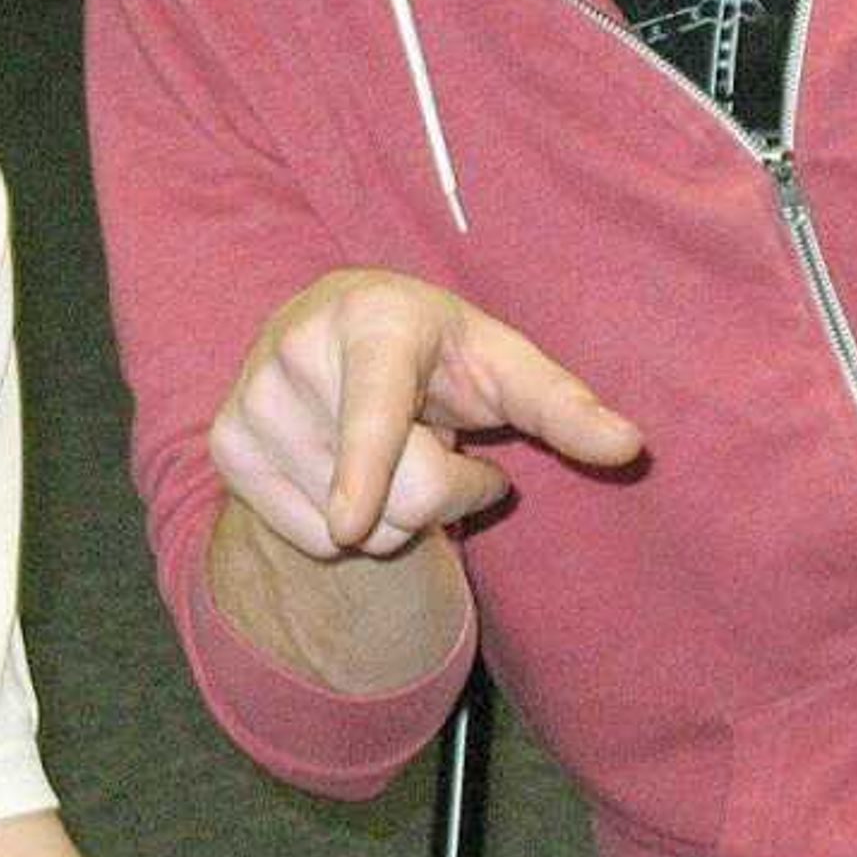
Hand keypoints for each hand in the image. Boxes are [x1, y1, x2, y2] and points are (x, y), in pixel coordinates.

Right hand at [211, 272, 640, 560]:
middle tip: (437, 440)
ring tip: (383, 448)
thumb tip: (631, 448)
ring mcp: (252, 401)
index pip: (373, 406)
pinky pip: (307, 537)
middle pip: (388, 496)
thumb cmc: (438, 350)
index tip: (348, 521)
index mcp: (374, 320)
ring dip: (388, 512)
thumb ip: (565, 406)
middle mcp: (297, 350)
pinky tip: (342, 468)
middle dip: (439, 493)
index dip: (363, 465)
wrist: (332, 323)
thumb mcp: (504, 364)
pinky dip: (342, 523)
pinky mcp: (226, 446)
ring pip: (347, 527)